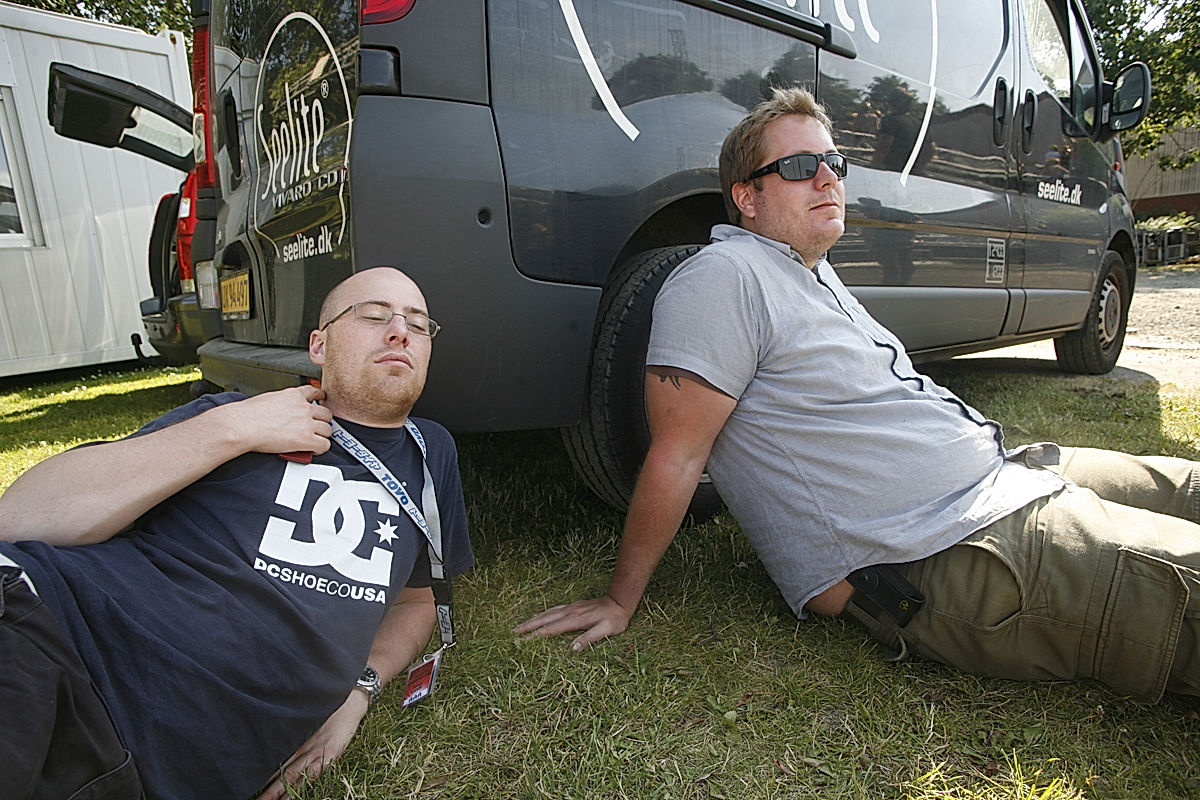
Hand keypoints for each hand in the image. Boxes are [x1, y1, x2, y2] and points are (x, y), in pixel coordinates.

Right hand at [220, 385, 333, 456]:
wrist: (242, 425)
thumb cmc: (247, 415)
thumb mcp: (269, 399)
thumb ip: (282, 401)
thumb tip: (283, 409)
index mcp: (293, 395)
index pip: (316, 391)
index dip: (319, 399)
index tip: (320, 403)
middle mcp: (303, 407)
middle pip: (326, 413)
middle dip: (321, 420)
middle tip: (315, 427)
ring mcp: (306, 423)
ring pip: (328, 429)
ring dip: (322, 435)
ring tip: (313, 440)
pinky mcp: (306, 439)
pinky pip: (324, 445)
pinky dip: (320, 448)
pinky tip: (313, 449)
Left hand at [255, 690, 367, 799]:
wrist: (350, 702)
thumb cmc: (330, 709)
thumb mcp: (310, 720)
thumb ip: (297, 732)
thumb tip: (280, 741)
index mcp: (298, 740)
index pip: (278, 761)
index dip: (265, 775)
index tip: (251, 784)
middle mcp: (305, 748)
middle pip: (284, 773)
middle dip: (270, 790)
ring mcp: (317, 753)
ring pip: (296, 777)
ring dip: (283, 792)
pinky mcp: (331, 755)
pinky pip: (314, 774)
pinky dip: (303, 786)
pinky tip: (294, 795)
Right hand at [513, 595, 633, 650]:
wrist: (619, 602)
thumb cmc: (614, 620)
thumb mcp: (606, 631)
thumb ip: (589, 639)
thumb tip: (572, 649)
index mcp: (575, 621)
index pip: (551, 630)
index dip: (536, 636)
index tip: (522, 641)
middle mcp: (569, 612)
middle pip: (544, 620)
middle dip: (528, 626)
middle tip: (513, 632)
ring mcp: (570, 608)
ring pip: (547, 613)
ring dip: (533, 619)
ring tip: (520, 625)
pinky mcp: (573, 606)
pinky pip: (553, 610)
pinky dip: (542, 614)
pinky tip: (539, 616)